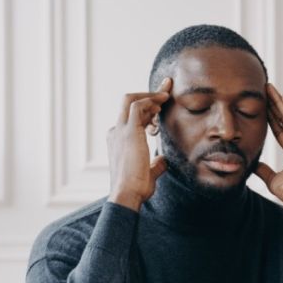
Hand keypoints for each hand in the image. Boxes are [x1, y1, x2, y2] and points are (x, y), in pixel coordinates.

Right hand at [107, 78, 171, 210]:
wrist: (127, 194)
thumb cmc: (136, 188)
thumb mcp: (148, 173)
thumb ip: (155, 165)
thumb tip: (163, 161)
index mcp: (117, 140)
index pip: (131, 117)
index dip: (147, 109)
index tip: (161, 105)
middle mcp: (116, 132)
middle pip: (129, 102)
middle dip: (148, 94)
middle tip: (166, 88)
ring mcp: (120, 130)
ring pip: (131, 100)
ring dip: (150, 95)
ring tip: (166, 95)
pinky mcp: (128, 131)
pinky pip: (138, 106)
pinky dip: (150, 100)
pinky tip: (162, 102)